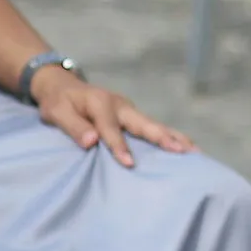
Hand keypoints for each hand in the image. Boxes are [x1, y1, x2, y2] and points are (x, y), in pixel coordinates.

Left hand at [32, 67, 194, 166]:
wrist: (63, 87)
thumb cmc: (58, 102)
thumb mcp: (55, 112)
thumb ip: (72, 126)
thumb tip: (91, 141)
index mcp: (100, 103)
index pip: (110, 128)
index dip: (119, 146)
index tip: (129, 163)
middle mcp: (119, 104)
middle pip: (143, 123)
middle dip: (162, 137)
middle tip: (182, 150)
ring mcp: (129, 110)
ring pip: (153, 124)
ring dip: (174, 137)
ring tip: (194, 151)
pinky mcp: (133, 117)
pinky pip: (152, 127)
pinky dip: (169, 137)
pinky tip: (185, 148)